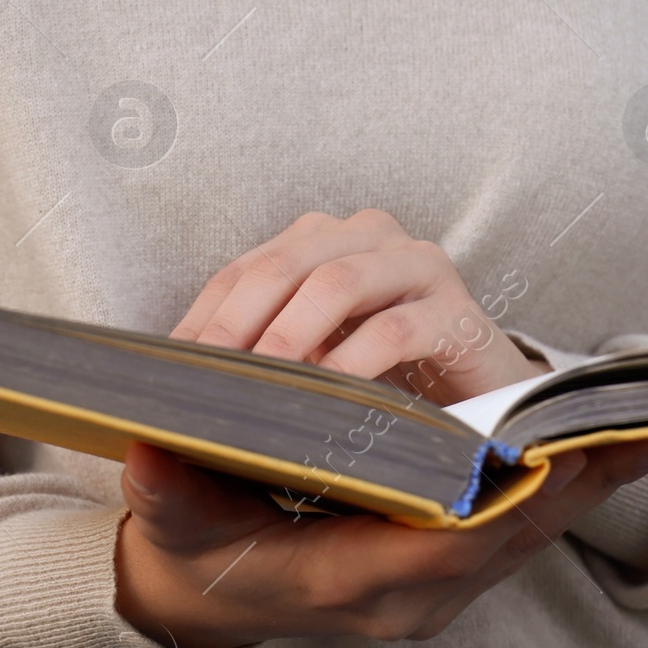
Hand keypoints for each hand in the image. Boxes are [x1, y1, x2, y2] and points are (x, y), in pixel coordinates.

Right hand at [114, 432, 647, 647]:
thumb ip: (171, 497)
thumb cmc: (200, 553)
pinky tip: (614, 451)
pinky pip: (522, 528)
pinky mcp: (447, 568)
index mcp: (352, 582)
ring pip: (528, 533)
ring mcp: (433, 587)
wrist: (205, 598)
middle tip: (645, 432)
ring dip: (587, 486)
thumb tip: (150, 456)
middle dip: (577, 485)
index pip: (447, 547)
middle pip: (512, 537)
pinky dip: (566, 490)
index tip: (560, 455)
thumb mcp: (179, 525)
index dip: (507, 502)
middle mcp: (407, 596)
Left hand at [169, 207, 539, 403]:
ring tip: (262, 388)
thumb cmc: (380, 385)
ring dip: (290, 337)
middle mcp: (368, 237)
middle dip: (236, 325)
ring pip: (336, 282)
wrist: (481, 409)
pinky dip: (355, 363)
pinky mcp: (457, 313)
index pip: (244, 269)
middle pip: (282, 266)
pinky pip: (397, 329)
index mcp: (322, 240)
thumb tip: (172, 397)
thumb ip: (256, 362)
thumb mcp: (310, 364)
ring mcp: (417, 268)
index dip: (202, 318)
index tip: (167, 372)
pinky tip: (330, 399)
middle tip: (207, 383)